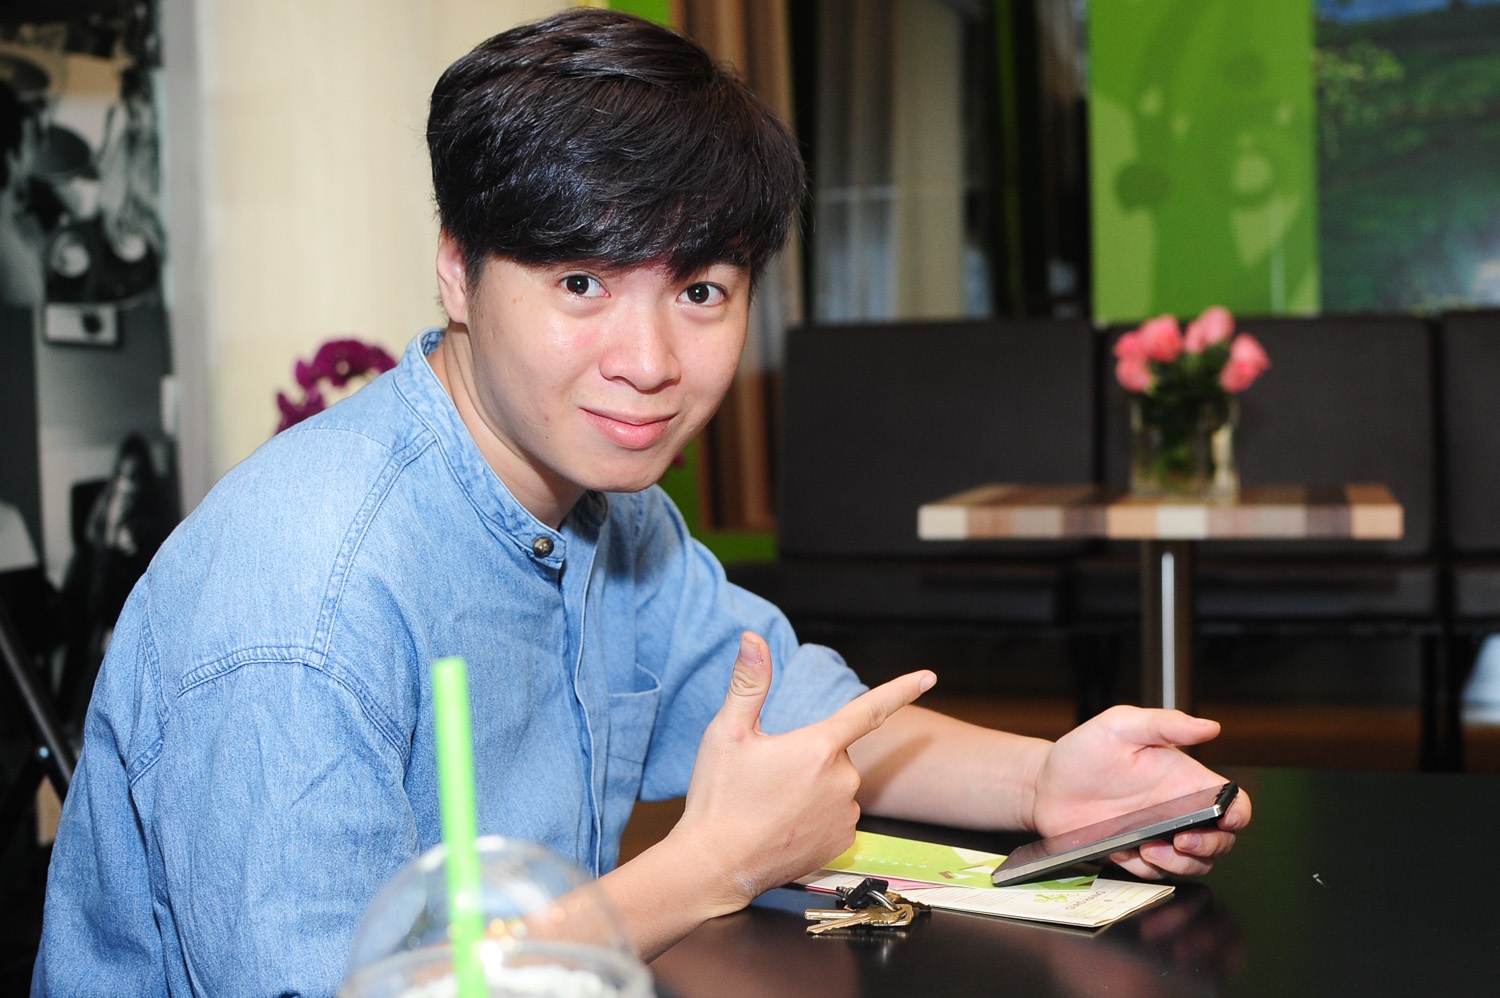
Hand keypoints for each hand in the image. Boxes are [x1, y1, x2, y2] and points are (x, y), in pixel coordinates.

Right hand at [673, 632, 934, 909]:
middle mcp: (842, 781)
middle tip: (769, 776)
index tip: (928, 676)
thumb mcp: (727, 733)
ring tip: (773, 805)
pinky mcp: (842, 843)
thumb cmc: (719, 798)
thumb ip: (748, 683)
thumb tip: (753, 640)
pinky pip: (838, 816)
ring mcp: (845, 815)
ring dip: (814, 788)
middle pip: (836, 753)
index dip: (901, 689)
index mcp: (818, 747)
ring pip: (837, 786)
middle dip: (810, 756)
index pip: (869, 709)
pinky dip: (816, 816)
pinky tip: (786, 824)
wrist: (715, 866)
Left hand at [1031, 706, 1251, 878]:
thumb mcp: (1121, 725)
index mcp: (1184, 780)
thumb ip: (1165, 723)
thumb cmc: (1084, 750)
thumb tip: (1210, 726)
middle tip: (1183, 840)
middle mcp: (1177, 810)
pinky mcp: (1135, 854)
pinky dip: (1148, 869)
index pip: (1232, 802)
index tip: (1225, 817)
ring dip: (1181, 864)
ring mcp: (1157, 835)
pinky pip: (1155, 874)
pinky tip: (1128, 852)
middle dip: (1210, 846)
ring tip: (1151, 849)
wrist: (1044, 784)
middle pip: (1220, 841)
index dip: (1237, 813)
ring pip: (1194, 864)